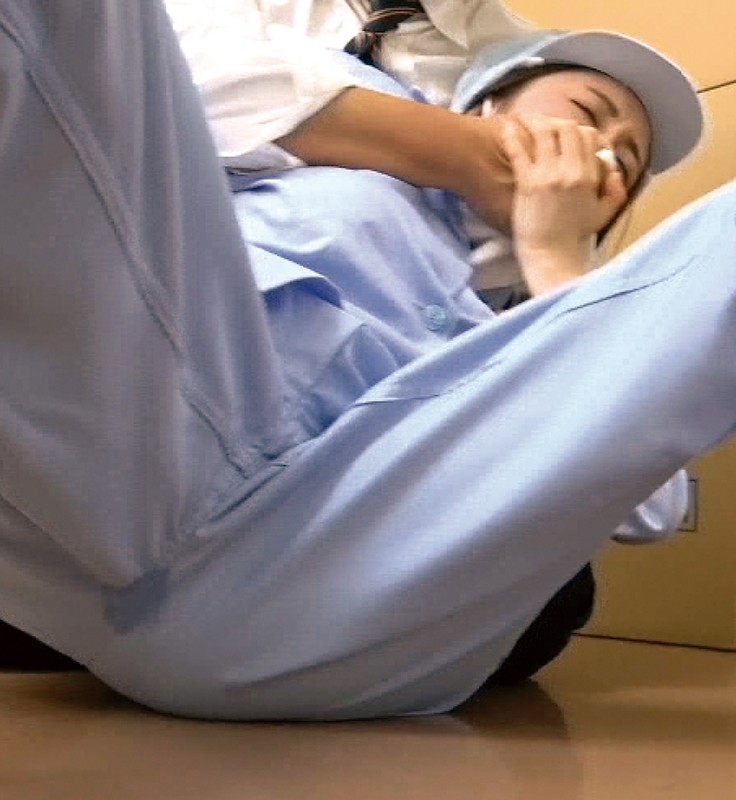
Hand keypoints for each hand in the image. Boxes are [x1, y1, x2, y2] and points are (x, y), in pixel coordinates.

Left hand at [499, 114, 627, 294]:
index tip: (568, 136)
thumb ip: (615, 190)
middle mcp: (571, 170)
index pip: (588, 136)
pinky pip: (520, 150)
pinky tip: (507, 127)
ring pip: (545, 132)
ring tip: (527, 123)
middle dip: (558, 124)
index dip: (579, 131)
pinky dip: (513, 136)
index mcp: (590, 176)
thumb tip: (613, 169)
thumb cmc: (573, 236)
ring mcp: (548, 175)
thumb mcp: (603, 213)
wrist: (549, 254)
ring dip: (535, 124)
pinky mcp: (527, 182)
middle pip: (567, 128)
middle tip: (546, 127)